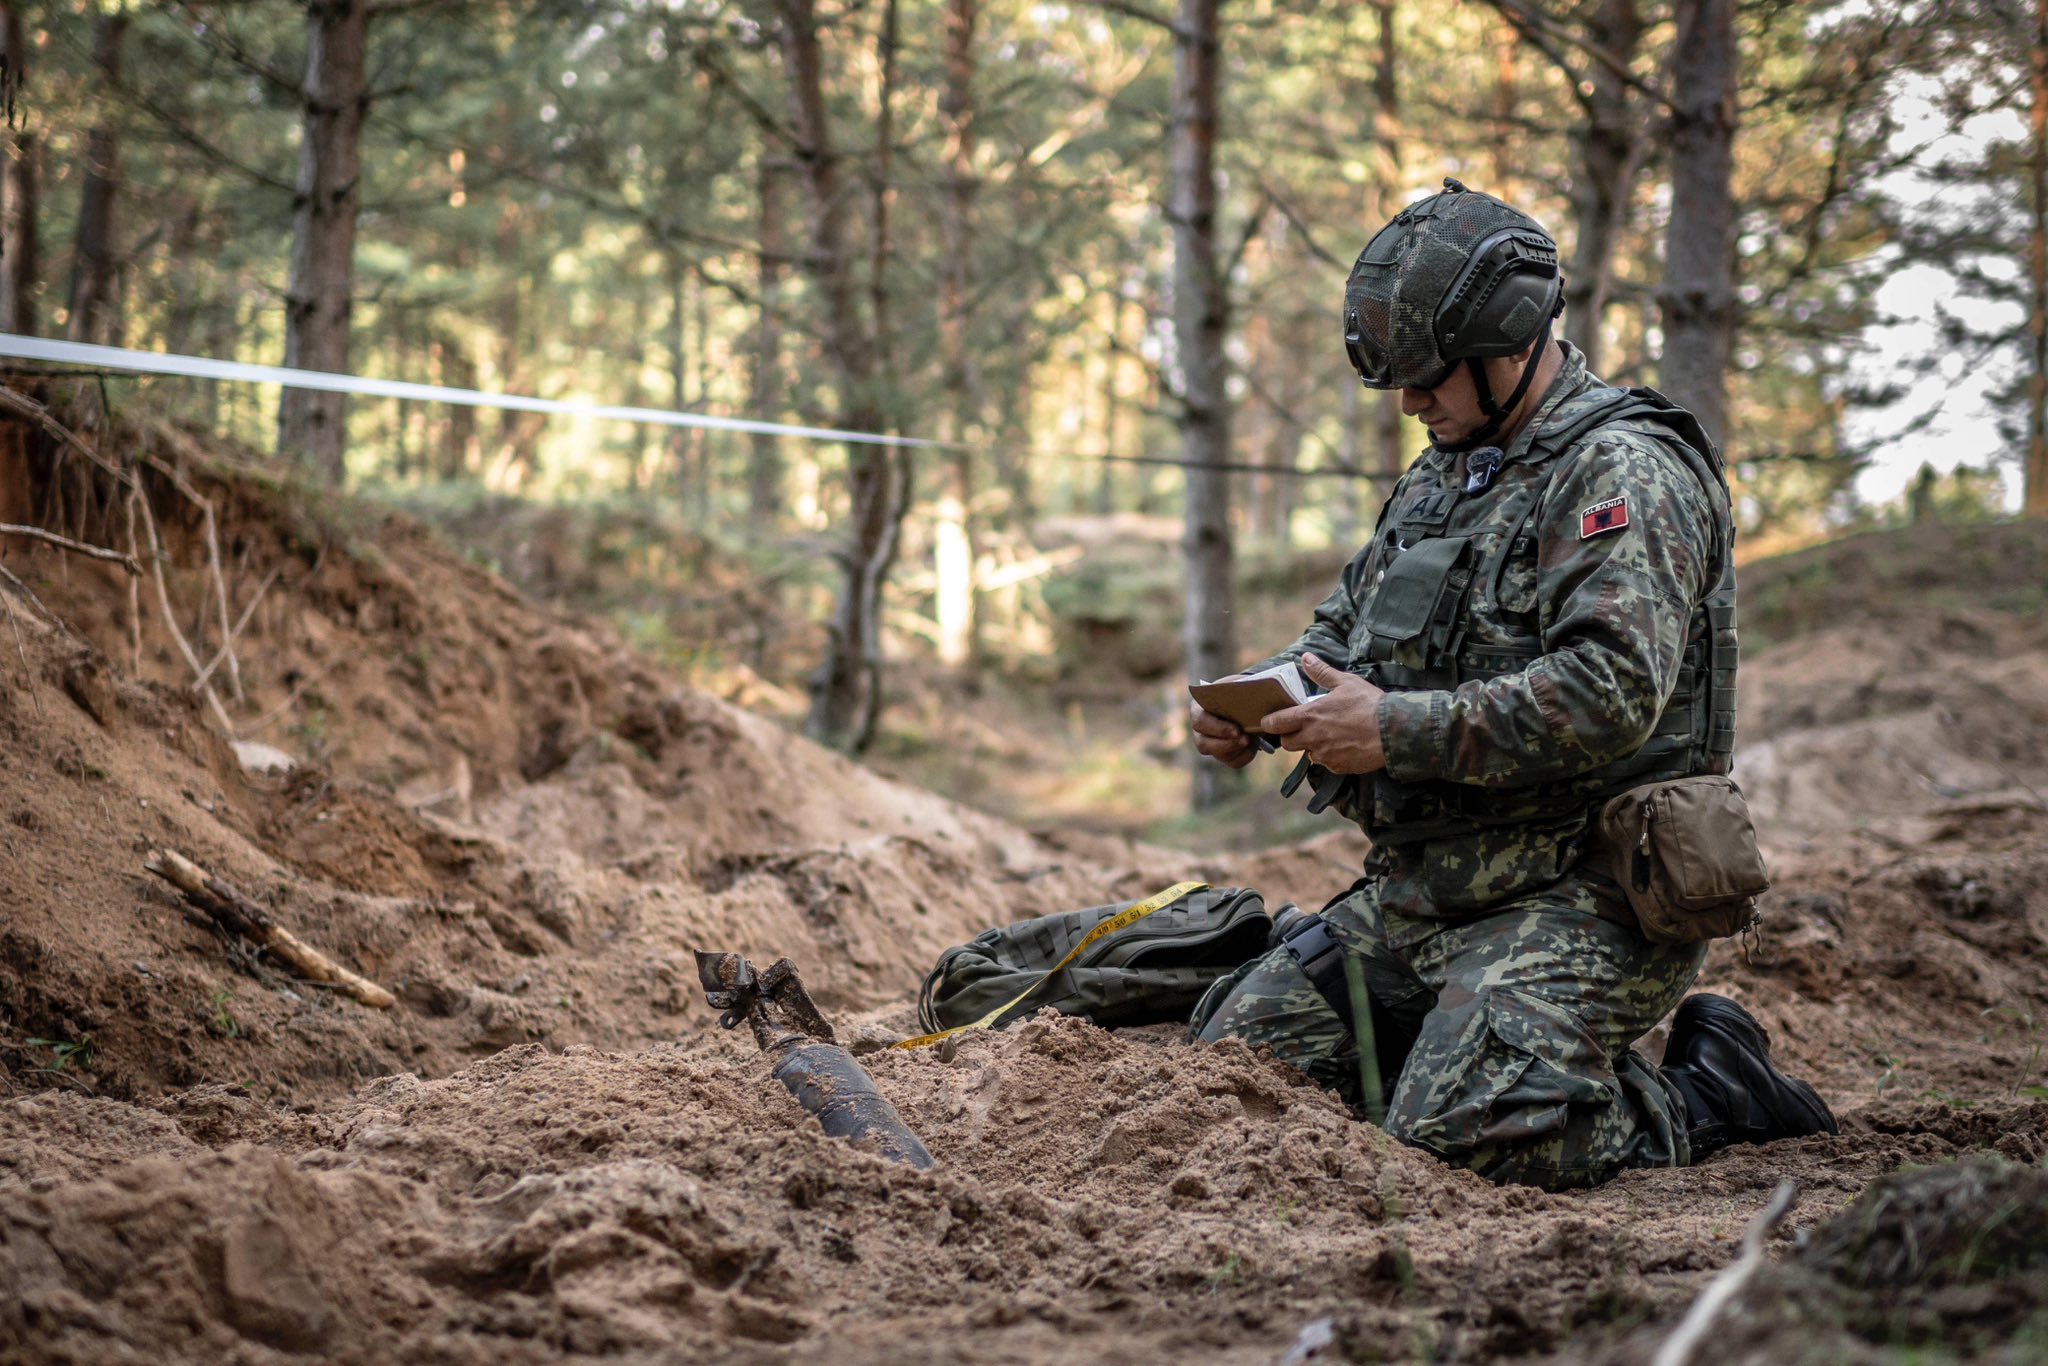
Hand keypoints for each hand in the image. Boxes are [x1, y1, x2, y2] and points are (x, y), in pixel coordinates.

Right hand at [1190, 698, 1258, 768]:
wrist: (1249, 702)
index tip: (1237, 730)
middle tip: (1246, 739)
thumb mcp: (1239, 686)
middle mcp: (1200, 729)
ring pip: (1218, 755)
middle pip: (1203, 743)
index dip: (1218, 728)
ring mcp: (1210, 744)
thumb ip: (1240, 692)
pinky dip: (1246, 755)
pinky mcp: (1223, 754)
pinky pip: (1233, 761)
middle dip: (1227, 743)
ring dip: (1237, 749)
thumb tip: (1250, 699)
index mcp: (1198, 708)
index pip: (1200, 721)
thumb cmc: (1240, 691)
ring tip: (1252, 740)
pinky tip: (1254, 744)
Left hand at [1261, 654, 1387, 774]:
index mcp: (1310, 716)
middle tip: (1302, 728)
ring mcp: (1325, 755)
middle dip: (1290, 736)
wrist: (1393, 731)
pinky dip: (1331, 756)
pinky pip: (1327, 763)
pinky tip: (1345, 745)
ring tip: (1330, 735)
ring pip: (1308, 754)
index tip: (1269, 721)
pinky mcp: (1338, 767)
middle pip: (1287, 744)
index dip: (1270, 722)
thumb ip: (1322, 672)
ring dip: (1313, 746)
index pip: (1275, 723)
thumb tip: (1306, 657)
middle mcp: (1312, 738)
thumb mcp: (1345, 682)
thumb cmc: (1369, 704)